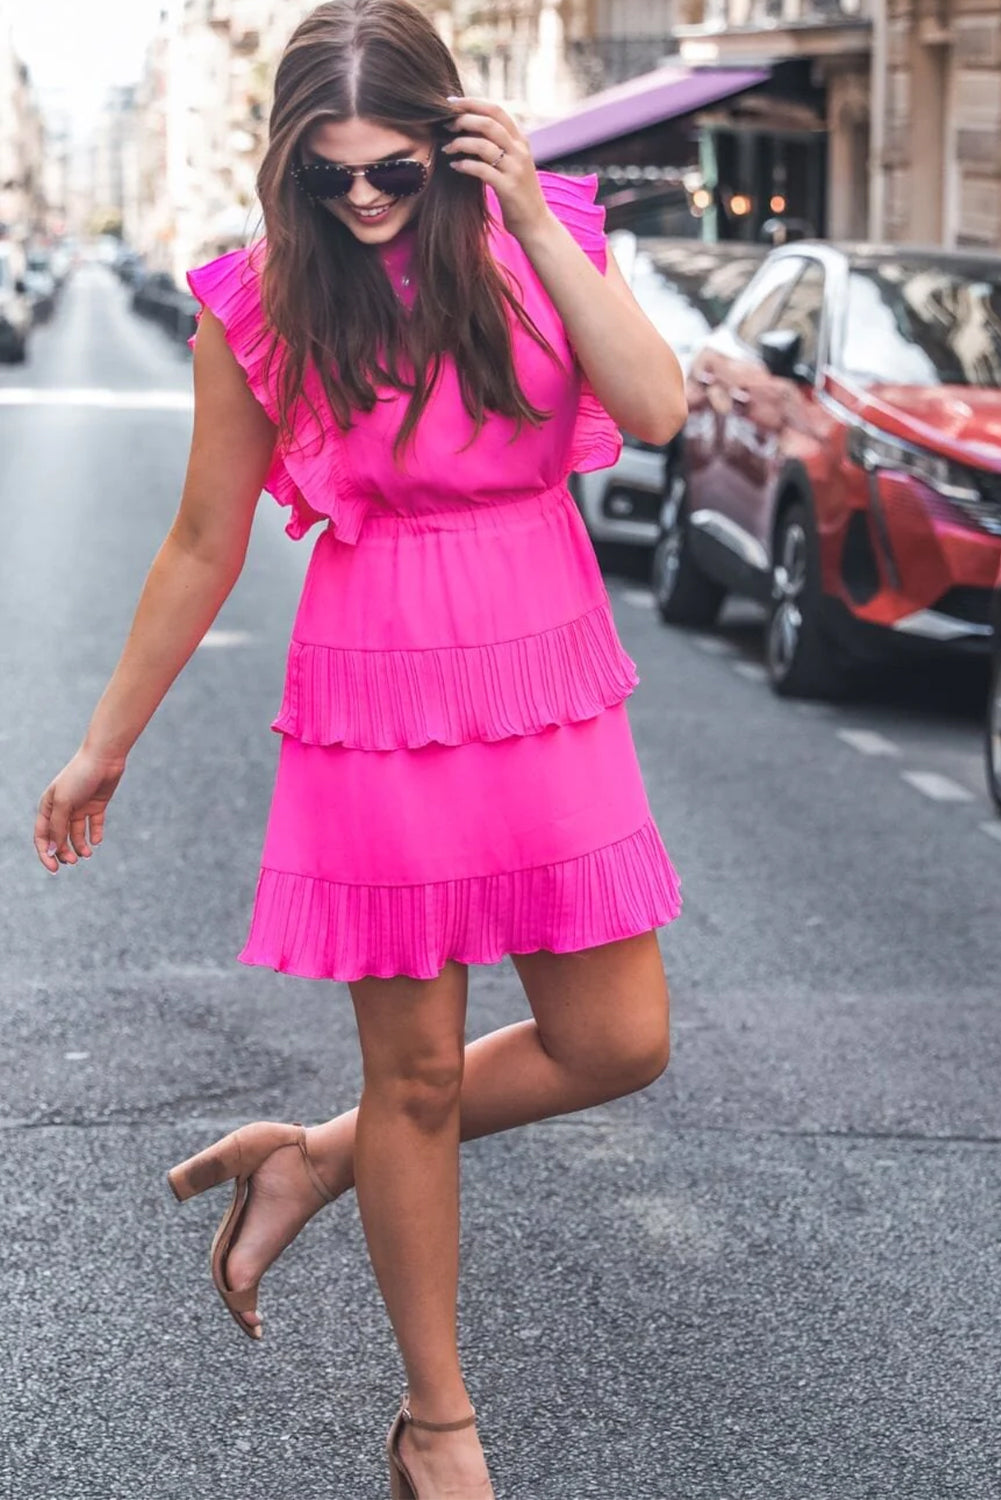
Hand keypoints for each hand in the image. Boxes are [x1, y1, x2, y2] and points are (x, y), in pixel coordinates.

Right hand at [34, 748, 126, 872]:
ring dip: (80, 846)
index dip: (46, 854)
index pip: (42, 837)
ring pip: (76, 834)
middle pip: (59, 838)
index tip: (55, 868)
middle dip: (65, 852)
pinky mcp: (96, 806)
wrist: (104, 758)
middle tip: (75, 861)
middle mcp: (62, 809)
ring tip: (88, 854)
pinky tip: (97, 841)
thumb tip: (51, 851)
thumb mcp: (64, 804)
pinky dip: (94, 835)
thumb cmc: (79, 777)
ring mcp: (80, 807)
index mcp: (48, 807)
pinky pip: (94, 825)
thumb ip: (57, 828)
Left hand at [442, 95, 552, 244]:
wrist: (535, 223)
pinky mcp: (508, 187)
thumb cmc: (518, 193)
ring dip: (460, 143)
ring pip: (483, 145)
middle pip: (489, 123)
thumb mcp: (513, 163)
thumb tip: (470, 128)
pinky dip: (464, 165)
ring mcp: (515, 168)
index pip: (496, 110)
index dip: (472, 103)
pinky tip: (454, 166)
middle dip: (463, 120)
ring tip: (446, 148)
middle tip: (445, 125)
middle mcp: (520, 150)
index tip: (451, 103)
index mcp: (521, 140)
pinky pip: (481, 170)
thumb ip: (498, 145)